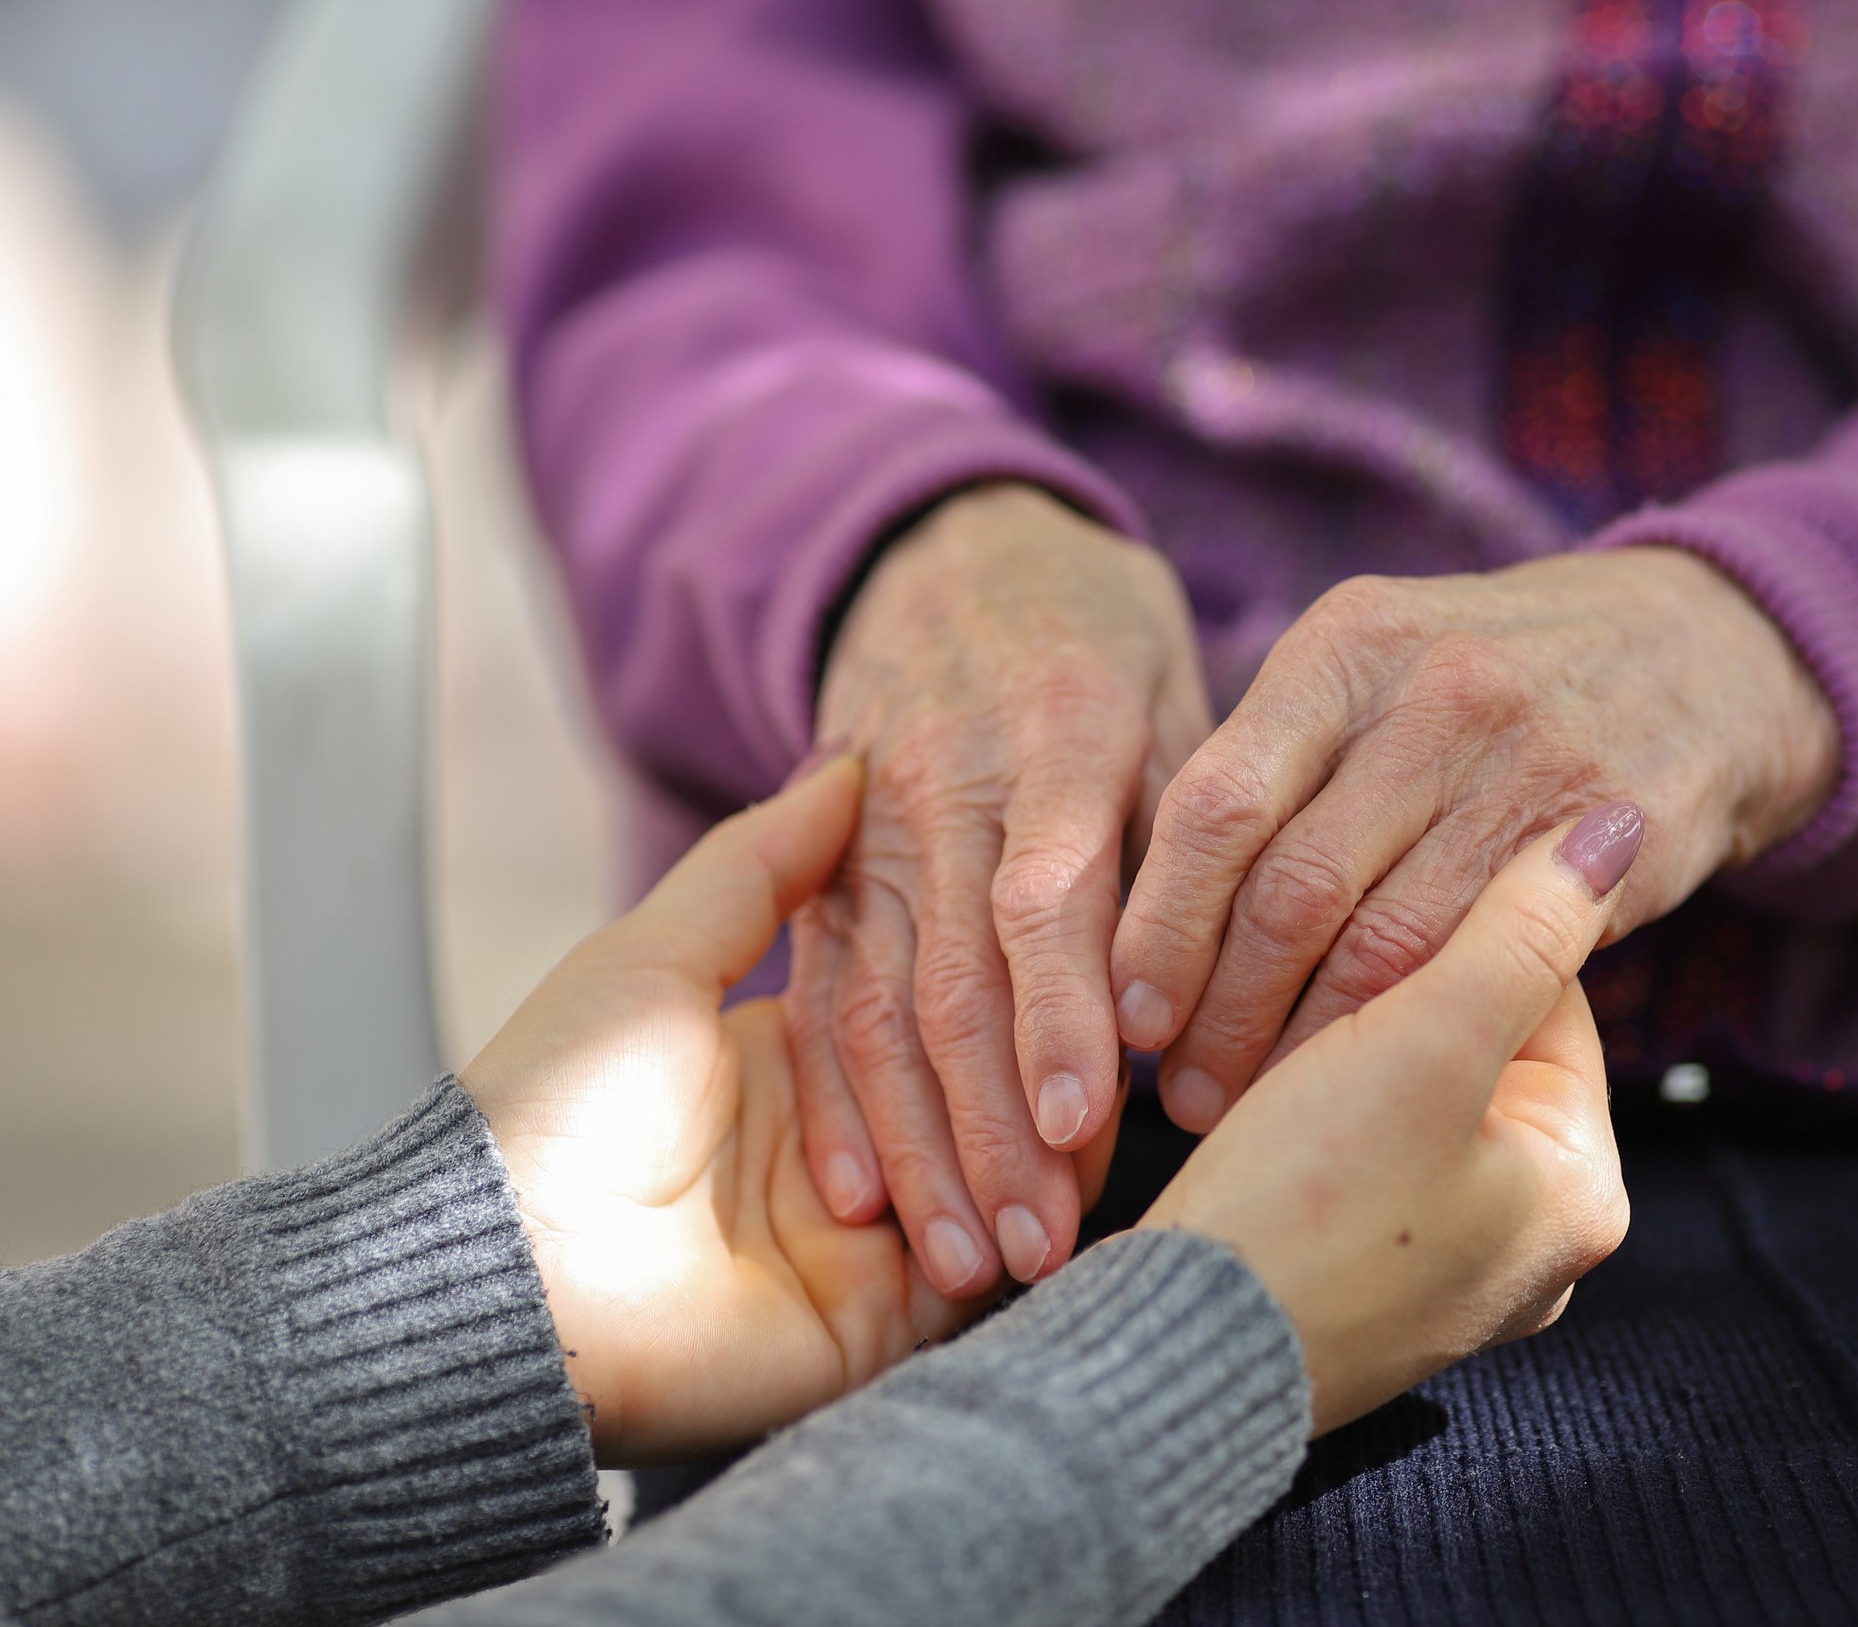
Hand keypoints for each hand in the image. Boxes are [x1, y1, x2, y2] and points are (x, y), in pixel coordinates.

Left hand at [462, 756, 1047, 1463]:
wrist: (512, 1267)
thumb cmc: (560, 1099)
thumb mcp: (659, 955)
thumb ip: (758, 867)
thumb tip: (845, 766)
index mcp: (793, 1063)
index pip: (927, 1011)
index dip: (996, 982)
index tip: (1065, 940)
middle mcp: (844, 1155)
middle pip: (977, 1101)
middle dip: (1042, 1074)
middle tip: (1111, 1030)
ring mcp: (866, 1246)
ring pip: (996, 1185)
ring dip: (1048, 1154)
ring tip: (1101, 1110)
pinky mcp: (877, 1325)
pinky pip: (979, 1281)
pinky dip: (1028, 1233)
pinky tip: (1072, 1187)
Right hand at [793, 484, 1210, 1294]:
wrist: (948, 552)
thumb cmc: (1100, 641)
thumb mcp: (1169, 693)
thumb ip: (1192, 833)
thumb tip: (1219, 992)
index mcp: (1055, 739)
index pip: (1050, 897)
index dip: (1062, 1016)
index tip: (1091, 1130)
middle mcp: (945, 791)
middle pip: (955, 978)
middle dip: (992, 1129)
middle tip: (1037, 1254)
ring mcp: (865, 834)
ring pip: (877, 1006)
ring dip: (916, 1145)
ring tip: (959, 1263)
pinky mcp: (818, 869)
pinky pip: (817, 994)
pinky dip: (833, 1099)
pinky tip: (857, 1195)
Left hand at [1112, 547, 1837, 1129]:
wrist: (1704, 653)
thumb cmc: (1489, 687)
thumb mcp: (1378, 671)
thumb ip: (1275, 763)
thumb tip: (1136, 910)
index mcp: (1347, 646)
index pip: (1216, 805)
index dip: (1160, 927)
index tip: (1126, 1016)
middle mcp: (1432, 693)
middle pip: (1288, 888)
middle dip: (1220, 1010)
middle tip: (1182, 1088)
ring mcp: (1527, 764)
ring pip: (1382, 947)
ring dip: (1305, 1047)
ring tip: (1255, 1102)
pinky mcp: (1607, 841)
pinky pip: (1483, 966)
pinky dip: (1410, 1036)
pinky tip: (1368, 1078)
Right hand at [1141, 803, 1641, 1430]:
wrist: (1172, 1358)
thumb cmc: (1306, 1209)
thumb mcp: (1427, 1044)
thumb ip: (1522, 928)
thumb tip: (1617, 829)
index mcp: (1585, 1192)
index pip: (1550, 998)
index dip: (1455, 931)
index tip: (1368, 907)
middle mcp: (1533, 1245)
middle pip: (1480, 1051)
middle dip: (1392, 999)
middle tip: (1305, 975)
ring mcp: (1446, 1275)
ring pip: (1407, 1102)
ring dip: (1338, 1052)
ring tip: (1264, 1040)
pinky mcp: (1362, 1287)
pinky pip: (1356, 1163)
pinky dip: (1306, 1119)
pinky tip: (1250, 1106)